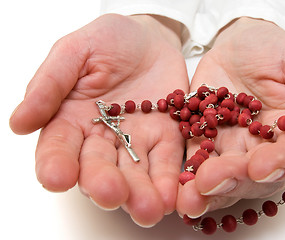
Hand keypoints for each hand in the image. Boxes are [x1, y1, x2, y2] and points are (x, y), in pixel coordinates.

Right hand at [9, 14, 188, 226]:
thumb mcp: (75, 51)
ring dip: (140, 193)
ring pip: (134, 173)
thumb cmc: (108, 41)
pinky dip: (168, 180)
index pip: (58, 148)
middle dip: (104, 183)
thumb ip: (49, 84)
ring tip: (147, 209)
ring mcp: (136, 142)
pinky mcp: (165, 139)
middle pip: (98, 168)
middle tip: (110, 194)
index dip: (56, 164)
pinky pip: (166, 163)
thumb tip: (19, 122)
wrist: (150, 39)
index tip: (57, 177)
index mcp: (71, 120)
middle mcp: (101, 139)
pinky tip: (170, 196)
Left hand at [177, 17, 284, 216]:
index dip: (279, 166)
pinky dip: (187, 176)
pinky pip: (196, 163)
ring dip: (207, 190)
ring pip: (223, 178)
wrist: (236, 45)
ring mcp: (232, 150)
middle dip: (233, 181)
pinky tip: (177, 185)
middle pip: (254, 178)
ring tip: (189, 197)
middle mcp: (264, 150)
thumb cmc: (273, 50)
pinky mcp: (204, 143)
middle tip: (210, 182)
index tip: (261, 166)